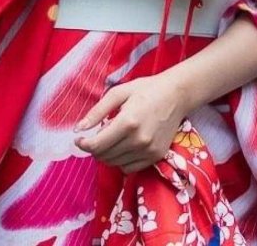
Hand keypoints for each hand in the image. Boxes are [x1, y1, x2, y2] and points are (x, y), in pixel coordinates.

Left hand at [74, 74, 191, 172]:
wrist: (177, 94)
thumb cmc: (147, 89)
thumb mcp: (119, 93)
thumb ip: (97, 111)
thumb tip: (79, 128)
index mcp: (127, 122)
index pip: (97, 145)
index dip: (83, 145)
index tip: (79, 139)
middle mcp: (138, 140)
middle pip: (104, 156)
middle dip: (94, 148)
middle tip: (96, 136)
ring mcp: (148, 150)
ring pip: (115, 163)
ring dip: (107, 154)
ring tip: (111, 139)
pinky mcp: (156, 156)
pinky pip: (129, 168)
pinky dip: (121, 161)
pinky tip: (123, 147)